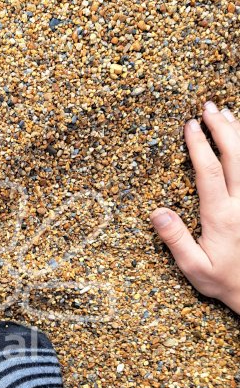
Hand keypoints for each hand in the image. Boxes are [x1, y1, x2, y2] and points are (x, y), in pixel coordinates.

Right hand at [151, 102, 239, 314]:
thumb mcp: (195, 269)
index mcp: (222, 216)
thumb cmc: (225, 281)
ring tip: (225, 112)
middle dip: (221, 128)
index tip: (190, 125)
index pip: (210, 172)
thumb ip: (176, 240)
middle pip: (235, 156)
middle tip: (208, 106)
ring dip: (237, 133)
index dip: (199, 146)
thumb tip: (156, 212)